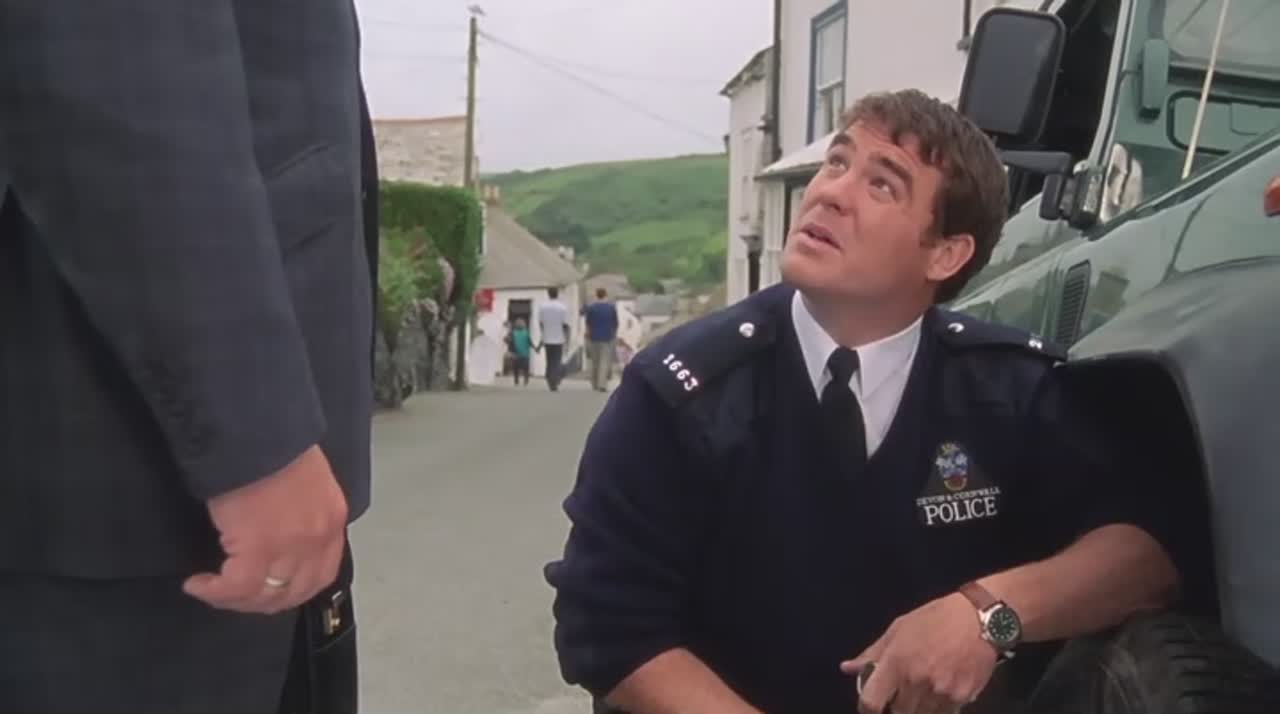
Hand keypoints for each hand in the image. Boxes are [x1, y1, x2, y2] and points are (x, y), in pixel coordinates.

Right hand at [183, 445, 348, 613]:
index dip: (294, 590)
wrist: (254, 431)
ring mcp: (292, 546)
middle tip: (235, 597)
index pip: (322, 572)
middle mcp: (318, 537)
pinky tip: (198, 584)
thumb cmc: (273, 446)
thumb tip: (280, 534)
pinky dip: (215, 591)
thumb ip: (302, 512)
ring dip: (236, 600)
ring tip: (213, 591)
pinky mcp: (259, 547)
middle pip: (294, 592)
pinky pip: (236, 587)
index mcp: (332, 518)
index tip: (268, 591)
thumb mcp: (304, 481)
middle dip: (263, 602)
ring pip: (265, 595)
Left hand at [841, 593, 998, 713]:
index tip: (872, 707)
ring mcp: (940, 692)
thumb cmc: (934, 620)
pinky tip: (941, 691)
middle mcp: (916, 681)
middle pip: (898, 713)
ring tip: (922, 691)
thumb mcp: (898, 629)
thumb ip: (871, 654)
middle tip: (900, 695)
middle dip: (895, 708)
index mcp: (896, 662)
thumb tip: (846, 669)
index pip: (871, 702)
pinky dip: (939, 708)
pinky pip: (945, 713)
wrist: (979, 619)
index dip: (868, 709)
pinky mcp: (962, 698)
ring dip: (918, 708)